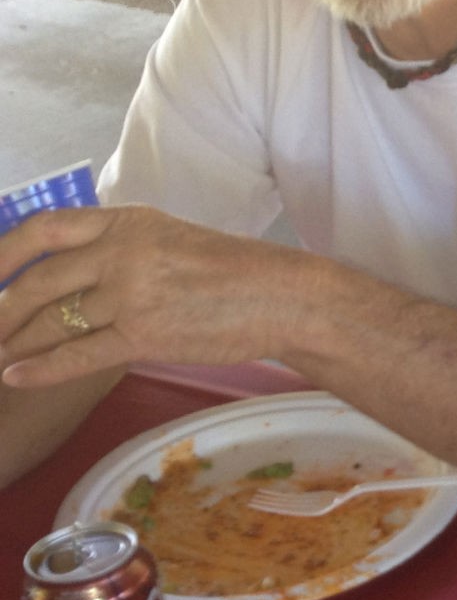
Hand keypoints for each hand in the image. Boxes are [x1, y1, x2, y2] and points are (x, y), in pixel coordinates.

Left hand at [0, 206, 306, 386]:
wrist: (285, 298)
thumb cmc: (238, 273)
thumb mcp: (173, 240)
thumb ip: (124, 250)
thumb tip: (77, 275)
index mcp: (128, 222)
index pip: (44, 229)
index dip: (3, 253)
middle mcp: (122, 252)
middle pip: (38, 282)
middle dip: (0, 311)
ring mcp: (131, 294)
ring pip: (51, 321)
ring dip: (15, 343)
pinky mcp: (144, 335)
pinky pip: (76, 355)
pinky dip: (39, 369)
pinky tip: (14, 377)